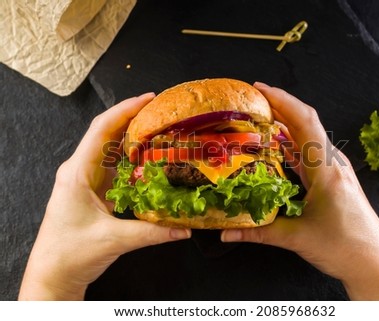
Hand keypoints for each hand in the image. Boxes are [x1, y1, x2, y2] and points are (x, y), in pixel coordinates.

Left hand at [19, 93, 190, 299]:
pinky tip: (148, 158)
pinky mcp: (93, 191)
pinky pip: (113, 166)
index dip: (124, 110)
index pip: (101, 130)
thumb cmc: (70, 254)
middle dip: (132, 118)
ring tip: (158, 128)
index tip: (148, 99)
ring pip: (109, 149)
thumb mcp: (114, 240)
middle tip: (160, 111)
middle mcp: (80, 171)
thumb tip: (184, 228)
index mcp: (77, 173)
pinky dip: (130, 158)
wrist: (53, 274)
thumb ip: (152, 233)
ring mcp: (86, 180)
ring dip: (131, 136)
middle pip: (106, 133)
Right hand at [221, 83, 378, 299]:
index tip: (259, 88)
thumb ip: (258, 232)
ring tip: (259, 118)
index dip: (282, 100)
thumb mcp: (296, 238)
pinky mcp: (333, 179)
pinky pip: (310, 153)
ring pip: (308, 137)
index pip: (304, 122)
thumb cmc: (344, 248)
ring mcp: (335, 170)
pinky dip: (292, 144)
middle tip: (251, 101)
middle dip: (278, 107)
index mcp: (326, 169)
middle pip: (305, 123)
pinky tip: (277, 145)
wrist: (374, 263)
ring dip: (285, 124)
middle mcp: (332, 163)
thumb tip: (225, 232)